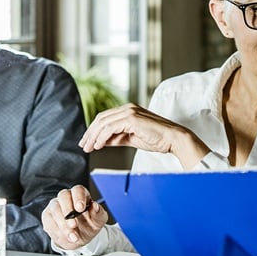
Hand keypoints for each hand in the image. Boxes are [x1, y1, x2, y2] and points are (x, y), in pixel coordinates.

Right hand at [40, 186, 110, 248]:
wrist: (78, 238)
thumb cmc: (89, 225)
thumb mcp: (98, 221)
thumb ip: (98, 213)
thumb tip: (95, 206)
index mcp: (81, 194)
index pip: (78, 190)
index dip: (78, 197)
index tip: (80, 208)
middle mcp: (66, 197)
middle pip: (63, 196)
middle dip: (68, 211)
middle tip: (74, 225)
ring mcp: (55, 205)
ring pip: (55, 209)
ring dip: (63, 225)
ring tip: (73, 237)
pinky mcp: (47, 216)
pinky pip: (48, 221)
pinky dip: (57, 231)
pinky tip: (65, 237)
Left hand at [80, 104, 206, 166]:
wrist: (173, 139)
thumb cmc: (156, 139)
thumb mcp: (131, 138)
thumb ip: (117, 138)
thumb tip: (102, 142)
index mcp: (128, 110)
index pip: (105, 118)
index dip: (93, 130)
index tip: (87, 142)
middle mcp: (127, 108)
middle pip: (101, 119)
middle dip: (90, 133)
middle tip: (83, 145)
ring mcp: (130, 112)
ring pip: (103, 123)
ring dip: (93, 136)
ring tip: (89, 148)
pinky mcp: (132, 119)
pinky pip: (110, 128)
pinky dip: (102, 137)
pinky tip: (98, 146)